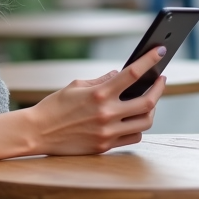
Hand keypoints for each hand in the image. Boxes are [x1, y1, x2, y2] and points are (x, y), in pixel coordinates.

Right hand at [26, 47, 166, 155]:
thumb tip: (120, 75)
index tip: (161, 52)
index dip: (150, 60)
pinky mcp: (105, 146)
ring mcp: (108, 132)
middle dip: (159, 89)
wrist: (37, 132)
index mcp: (99, 94)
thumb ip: (101, 81)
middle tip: (161, 80)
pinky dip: (138, 127)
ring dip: (152, 109)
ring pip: (145, 122)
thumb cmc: (55, 106)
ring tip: (149, 101)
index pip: (132, 74)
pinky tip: (135, 119)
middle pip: (147, 102)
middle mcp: (106, 113)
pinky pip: (134, 137)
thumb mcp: (75, 86)